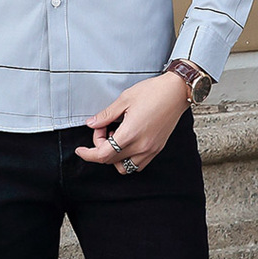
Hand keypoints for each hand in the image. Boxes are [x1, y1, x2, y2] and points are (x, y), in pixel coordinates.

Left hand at [74, 72, 189, 172]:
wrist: (176, 92)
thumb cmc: (154, 92)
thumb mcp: (124, 99)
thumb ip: (106, 115)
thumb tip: (91, 123)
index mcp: (131, 134)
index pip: (103, 154)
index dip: (88, 154)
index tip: (81, 150)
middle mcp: (141, 146)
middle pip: (111, 160)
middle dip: (100, 147)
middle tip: (102, 128)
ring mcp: (150, 149)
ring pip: (124, 167)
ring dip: (114, 157)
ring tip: (115, 138)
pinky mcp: (157, 149)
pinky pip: (138, 164)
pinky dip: (127, 158)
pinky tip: (126, 142)